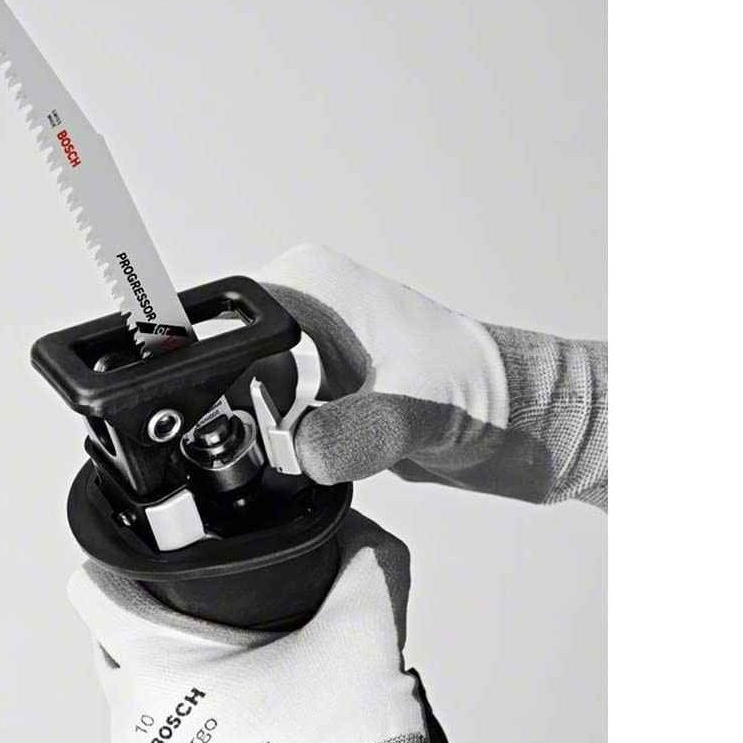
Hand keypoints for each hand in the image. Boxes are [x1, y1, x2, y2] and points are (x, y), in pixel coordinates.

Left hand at [67, 512, 513, 742]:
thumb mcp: (365, 628)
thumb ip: (363, 556)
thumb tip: (356, 525)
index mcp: (153, 668)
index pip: (92, 588)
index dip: (122, 557)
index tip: (161, 555)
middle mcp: (133, 721)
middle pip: (113, 640)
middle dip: (154, 618)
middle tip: (220, 611)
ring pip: (138, 697)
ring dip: (173, 678)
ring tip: (239, 669)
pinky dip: (189, 729)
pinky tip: (244, 719)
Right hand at [258, 244, 607, 507]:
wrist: (519, 423)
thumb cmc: (483, 390)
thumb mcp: (413, 411)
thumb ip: (353, 431)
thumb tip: (304, 451)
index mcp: (312, 285)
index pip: (224, 325)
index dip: (225, 379)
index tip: (261, 417)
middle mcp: (302, 313)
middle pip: (224, 371)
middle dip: (253, 418)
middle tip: (307, 440)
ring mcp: (308, 355)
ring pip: (244, 407)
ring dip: (276, 441)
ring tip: (336, 444)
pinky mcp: (319, 394)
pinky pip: (273, 432)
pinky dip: (292, 456)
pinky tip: (333, 458)